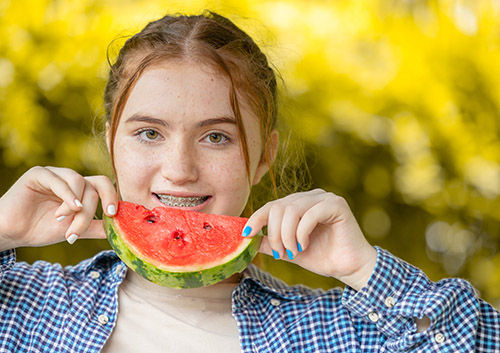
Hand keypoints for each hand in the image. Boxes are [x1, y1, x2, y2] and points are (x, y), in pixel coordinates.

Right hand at [0, 167, 117, 250]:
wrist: (11, 233)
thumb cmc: (40, 229)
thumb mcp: (74, 230)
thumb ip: (95, 227)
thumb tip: (120, 230)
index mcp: (81, 190)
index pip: (104, 186)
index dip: (112, 198)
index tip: (113, 215)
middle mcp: (71, 179)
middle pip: (97, 184)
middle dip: (96, 207)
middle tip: (99, 219)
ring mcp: (56, 174)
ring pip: (81, 183)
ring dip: (78, 207)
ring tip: (65, 223)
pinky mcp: (39, 174)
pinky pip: (60, 180)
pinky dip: (67, 197)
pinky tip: (63, 212)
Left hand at [244, 189, 377, 289]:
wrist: (349, 267)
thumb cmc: (322, 257)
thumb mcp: (289, 250)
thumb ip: (270, 242)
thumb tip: (246, 238)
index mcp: (299, 204)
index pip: (272, 205)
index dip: (257, 218)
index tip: (246, 234)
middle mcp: (311, 197)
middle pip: (279, 207)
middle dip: (275, 233)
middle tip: (280, 253)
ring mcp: (324, 198)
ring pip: (292, 210)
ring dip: (287, 235)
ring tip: (293, 251)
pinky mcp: (336, 205)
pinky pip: (310, 214)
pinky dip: (302, 232)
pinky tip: (304, 245)